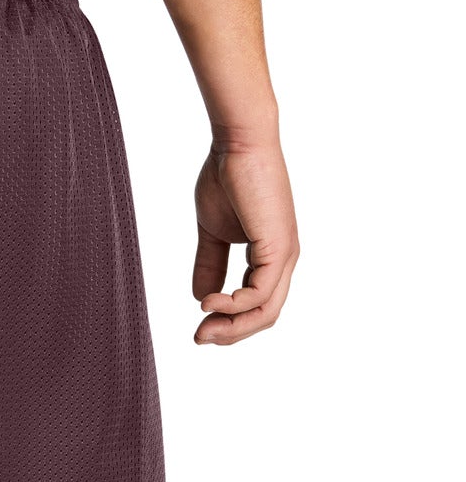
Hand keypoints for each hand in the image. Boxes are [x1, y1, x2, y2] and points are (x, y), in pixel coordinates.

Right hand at [192, 139, 298, 345]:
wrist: (237, 144)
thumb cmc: (226, 177)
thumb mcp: (212, 233)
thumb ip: (209, 265)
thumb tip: (201, 299)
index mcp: (269, 255)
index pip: (256, 305)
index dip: (228, 323)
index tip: (197, 328)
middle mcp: (283, 259)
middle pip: (264, 316)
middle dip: (230, 334)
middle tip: (199, 338)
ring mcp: (284, 255)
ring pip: (265, 312)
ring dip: (232, 327)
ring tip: (203, 328)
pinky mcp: (278, 248)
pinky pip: (259, 294)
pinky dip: (232, 305)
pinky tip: (209, 303)